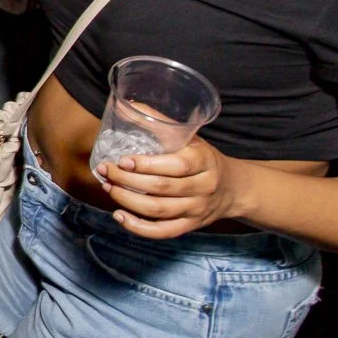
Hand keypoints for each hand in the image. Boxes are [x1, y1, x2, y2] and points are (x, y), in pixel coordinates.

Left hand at [94, 137, 238, 238]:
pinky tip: (119, 215)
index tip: (122, 160)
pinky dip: (138, 227)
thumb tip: (128, 106)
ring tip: (108, 188)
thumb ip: (162, 125)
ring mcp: (197, 209)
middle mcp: (203, 186)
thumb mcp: (190, 138)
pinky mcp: (190, 226)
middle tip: (105, 171)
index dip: (146, 165)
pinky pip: (162, 231)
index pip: (176, 165)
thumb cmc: (202, 158)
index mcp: (204, 160)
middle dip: (127, 180)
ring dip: (128, 201)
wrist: (233, 189)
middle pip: (162, 188)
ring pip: (159, 210)